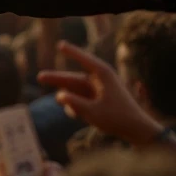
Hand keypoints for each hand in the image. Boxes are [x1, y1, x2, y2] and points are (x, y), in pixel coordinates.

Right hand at [37, 41, 161, 145]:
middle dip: (57, 79)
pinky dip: (77, 107)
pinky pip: (81, 100)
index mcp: (102, 75)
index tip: (60, 45)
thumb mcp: (93, 112)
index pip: (84, 59)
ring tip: (69, 108)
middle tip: (40, 77)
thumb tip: (59, 96)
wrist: (136, 130)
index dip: (72, 52)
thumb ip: (75, 104)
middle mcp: (100, 80)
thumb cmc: (117, 118)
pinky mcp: (98, 99)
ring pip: (76, 91)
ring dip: (69, 99)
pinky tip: (80, 117)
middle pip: (73, 78)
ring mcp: (98, 90)